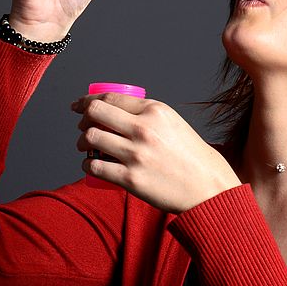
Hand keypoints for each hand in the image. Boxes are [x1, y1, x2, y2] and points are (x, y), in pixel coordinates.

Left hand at [71, 93, 241, 213]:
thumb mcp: (173, 123)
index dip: (87, 100)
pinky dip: (87, 164)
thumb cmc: (192, 156)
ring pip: (90, 138)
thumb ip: (148, 115)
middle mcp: (144, 128)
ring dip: (81, 142)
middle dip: (83, 119)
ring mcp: (136, 154)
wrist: (208, 187)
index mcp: (155, 110)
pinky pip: (94, 166)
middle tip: (83, 127)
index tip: (78, 105)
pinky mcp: (131, 179)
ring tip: (85, 147)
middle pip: (95, 114)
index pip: (110, 97)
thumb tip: (117, 112)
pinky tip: (90, 164)